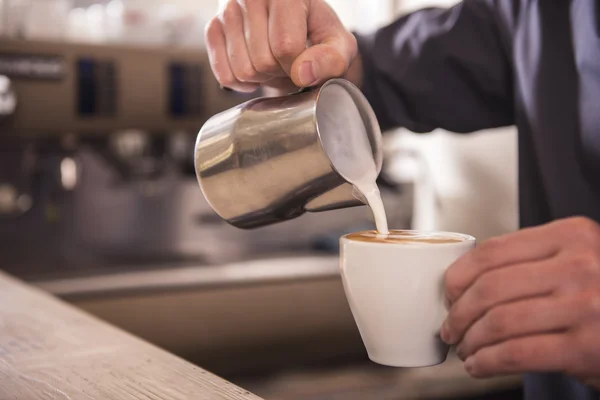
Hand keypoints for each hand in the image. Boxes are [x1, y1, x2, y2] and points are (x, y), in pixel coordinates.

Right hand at [204, 0, 358, 93]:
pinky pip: (225, 75)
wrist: (292, 25)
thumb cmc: (317, 34)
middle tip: (288, 62)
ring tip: (273, 61)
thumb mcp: (338, 45)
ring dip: (262, 78)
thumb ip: (332, 59)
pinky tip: (255, 68)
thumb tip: (303, 73)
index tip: (305, 60)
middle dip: (280, 73)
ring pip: (243, 70)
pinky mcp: (213, 27)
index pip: (285, 46)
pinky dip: (242, 82)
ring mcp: (228, 9)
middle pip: (263, 61)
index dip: (298, 66)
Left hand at [442, 217, 599, 386]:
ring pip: (498, 322)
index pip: (493, 251)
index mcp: (571, 235)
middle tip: (451, 328)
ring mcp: (586, 307)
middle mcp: (580, 266)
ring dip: (471, 340)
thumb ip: (532, 260)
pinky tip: (479, 365)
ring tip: (465, 349)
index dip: (459, 276)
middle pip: (490, 288)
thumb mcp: (578, 261)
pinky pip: (515, 353)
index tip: (448, 294)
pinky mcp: (586, 348)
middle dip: (458, 313)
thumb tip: (463, 279)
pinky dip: (487, 362)